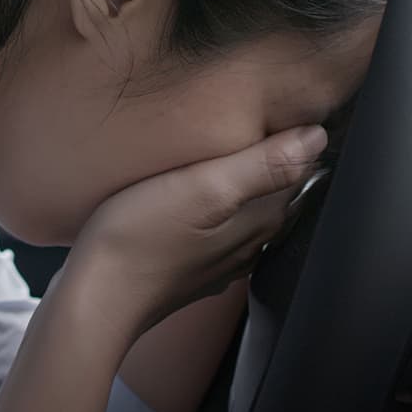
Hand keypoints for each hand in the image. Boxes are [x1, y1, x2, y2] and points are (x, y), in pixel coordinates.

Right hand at [62, 124, 327, 338]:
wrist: (94, 300)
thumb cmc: (139, 238)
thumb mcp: (203, 188)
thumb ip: (262, 165)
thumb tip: (317, 138)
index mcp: (259, 222)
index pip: (300, 175)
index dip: (297, 142)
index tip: (289, 111)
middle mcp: (248, 246)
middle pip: (277, 196)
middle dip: (276, 163)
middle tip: (265, 123)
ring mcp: (219, 262)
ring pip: (249, 215)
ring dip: (249, 187)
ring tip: (235, 153)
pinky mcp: (190, 269)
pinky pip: (220, 233)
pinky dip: (222, 211)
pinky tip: (202, 199)